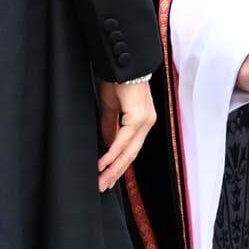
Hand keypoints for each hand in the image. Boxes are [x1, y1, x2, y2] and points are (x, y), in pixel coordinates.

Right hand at [98, 77, 156, 192]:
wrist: (123, 63)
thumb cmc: (117, 79)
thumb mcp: (111, 106)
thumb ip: (110, 126)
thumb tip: (107, 144)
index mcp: (142, 121)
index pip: (131, 148)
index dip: (119, 164)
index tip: (108, 177)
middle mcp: (146, 123)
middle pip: (131, 154)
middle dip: (116, 172)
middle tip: (103, 186)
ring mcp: (145, 121)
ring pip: (129, 151)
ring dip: (113, 167)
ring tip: (101, 180)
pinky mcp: (139, 117)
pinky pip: (124, 140)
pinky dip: (112, 153)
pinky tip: (103, 164)